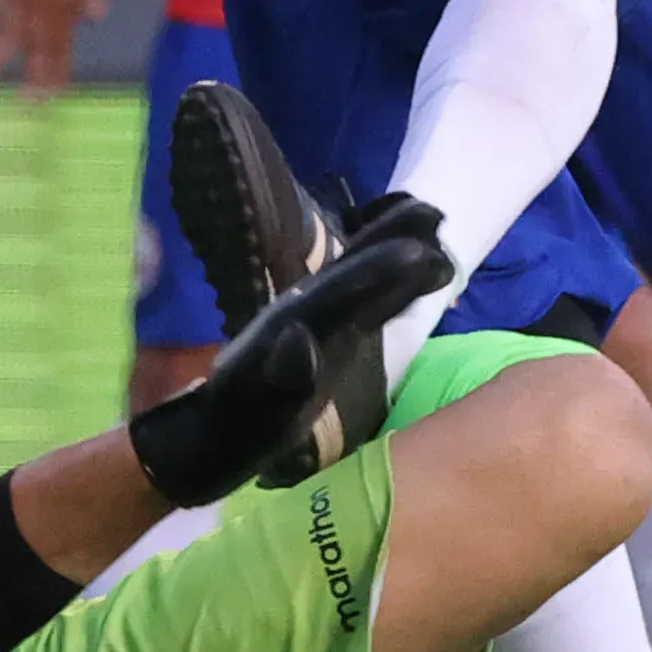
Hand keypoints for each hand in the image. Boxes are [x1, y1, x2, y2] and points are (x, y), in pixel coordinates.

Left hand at [127, 201, 452, 504]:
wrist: (215, 437)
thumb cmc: (239, 428)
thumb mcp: (258, 411)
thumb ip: (281, 379)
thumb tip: (299, 337)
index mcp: (293, 324)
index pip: (342, 290)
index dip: (378, 269)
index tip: (422, 251)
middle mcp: (307, 312)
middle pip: (354, 270)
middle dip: (390, 242)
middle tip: (434, 215)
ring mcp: (318, 322)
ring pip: (362, 282)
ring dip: (395, 258)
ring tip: (437, 237)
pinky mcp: (328, 338)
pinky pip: (365, 304)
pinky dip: (393, 291)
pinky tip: (416, 285)